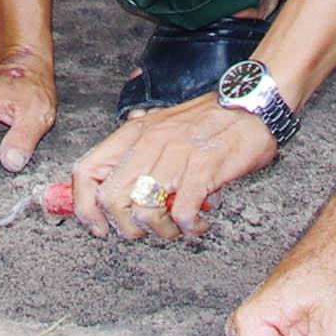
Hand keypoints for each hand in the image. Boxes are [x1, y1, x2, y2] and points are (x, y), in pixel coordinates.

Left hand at [73, 97, 282, 240]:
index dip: (85, 207)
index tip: (99, 227)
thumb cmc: (207, 121)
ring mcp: (176, 154)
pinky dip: (190, 228)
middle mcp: (149, 142)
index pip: (86, 171)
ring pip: (144, 210)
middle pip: (111, 199)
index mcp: (133, 134)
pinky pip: (183, 212)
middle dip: (126, 227)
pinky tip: (198, 223)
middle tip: (146, 230)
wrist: (250, 104)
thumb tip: (110, 190)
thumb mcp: (161, 129)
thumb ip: (136, 155)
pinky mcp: (204, 167)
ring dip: (161, 230)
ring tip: (177, 226)